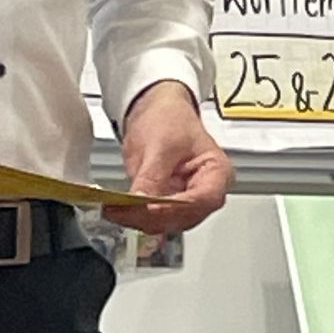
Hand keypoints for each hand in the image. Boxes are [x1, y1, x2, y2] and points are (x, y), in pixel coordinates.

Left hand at [106, 81, 233, 234]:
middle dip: (152, 216)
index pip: (200, 200)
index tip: (147, 208)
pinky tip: (119, 210)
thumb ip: (152, 175)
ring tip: (116, 210)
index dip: (173, 208)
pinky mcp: (167, 203)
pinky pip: (153, 217)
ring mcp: (186, 200)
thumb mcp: (162, 143)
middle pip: (183, 217)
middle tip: (124, 210)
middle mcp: (205, 192)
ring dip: (140, 219)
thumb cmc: (171, 117)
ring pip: (166, 223)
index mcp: (217, 173)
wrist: (157, 109)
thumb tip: (141, 200)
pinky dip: (135, 216)